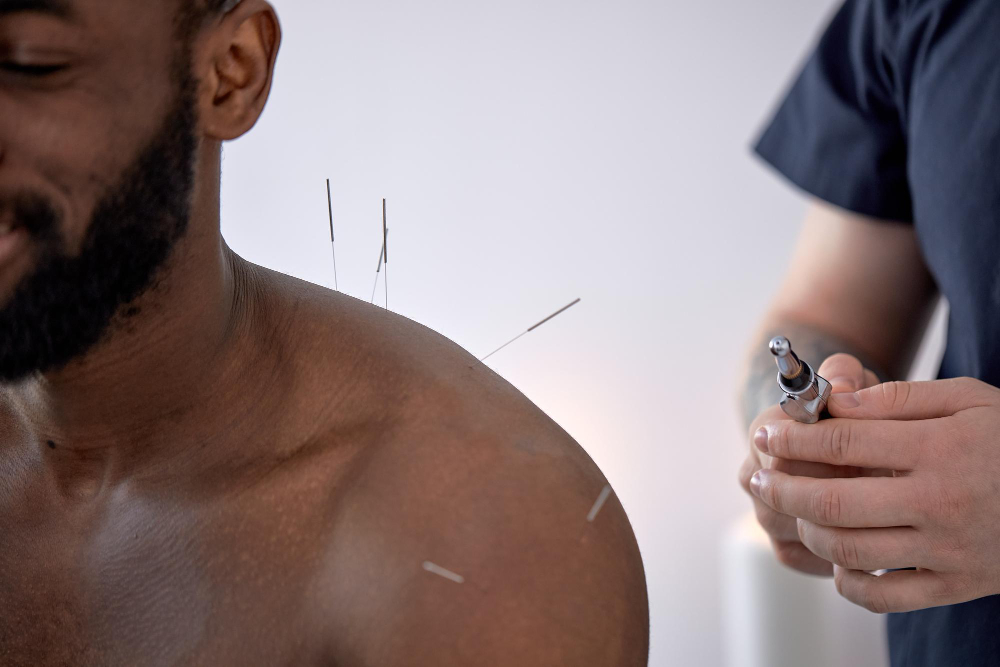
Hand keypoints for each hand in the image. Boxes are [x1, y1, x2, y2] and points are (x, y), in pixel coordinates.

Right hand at [739, 353, 879, 575]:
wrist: (829, 437)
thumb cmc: (844, 406)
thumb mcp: (848, 379)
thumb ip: (844, 375)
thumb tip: (841, 388)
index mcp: (765, 434)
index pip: (782, 455)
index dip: (828, 462)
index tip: (870, 458)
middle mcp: (754, 476)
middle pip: (781, 501)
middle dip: (833, 500)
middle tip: (879, 493)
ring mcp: (765, 513)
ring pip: (790, 532)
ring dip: (834, 528)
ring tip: (877, 518)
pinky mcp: (782, 544)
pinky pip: (801, 557)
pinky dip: (833, 553)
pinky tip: (868, 540)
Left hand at [749, 376, 999, 612]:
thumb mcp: (968, 399)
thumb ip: (899, 400)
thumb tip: (838, 403)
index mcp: (938, 450)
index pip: (842, 444)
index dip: (792, 439)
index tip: (765, 433)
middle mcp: (938, 503)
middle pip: (833, 504)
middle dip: (781, 489)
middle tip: (756, 477)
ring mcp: (947, 550)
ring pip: (850, 551)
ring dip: (806, 531)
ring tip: (790, 512)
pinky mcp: (956, 585)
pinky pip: (885, 596)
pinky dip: (848, 582)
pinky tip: (836, 558)